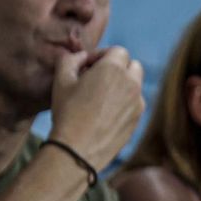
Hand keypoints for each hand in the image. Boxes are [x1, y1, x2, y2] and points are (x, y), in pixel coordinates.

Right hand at [49, 47, 144, 169]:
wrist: (78, 149)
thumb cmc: (67, 111)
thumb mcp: (61, 79)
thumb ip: (71, 59)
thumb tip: (82, 57)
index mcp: (114, 69)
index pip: (118, 51)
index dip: (103, 55)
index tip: (89, 66)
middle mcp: (132, 83)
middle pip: (133, 65)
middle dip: (118, 67)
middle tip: (97, 78)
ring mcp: (138, 102)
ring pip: (136, 85)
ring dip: (122, 84)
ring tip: (100, 96)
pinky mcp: (139, 119)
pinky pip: (135, 103)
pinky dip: (124, 102)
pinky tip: (105, 113)